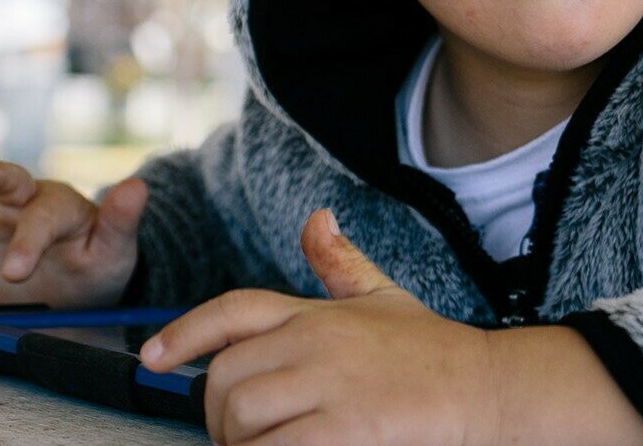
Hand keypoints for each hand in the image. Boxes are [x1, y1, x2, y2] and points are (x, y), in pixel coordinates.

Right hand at [0, 138, 146, 308]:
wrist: (72, 290)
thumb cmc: (97, 265)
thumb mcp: (115, 250)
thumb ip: (122, 221)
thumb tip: (140, 186)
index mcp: (63, 205)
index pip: (44, 217)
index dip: (29, 241)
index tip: (16, 272)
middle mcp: (26, 198)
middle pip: (10, 181)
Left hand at [137, 209, 498, 445]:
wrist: (489, 387)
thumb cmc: (434, 352)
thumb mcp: (384, 296)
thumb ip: (341, 264)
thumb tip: (317, 220)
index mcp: (316, 312)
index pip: (233, 311)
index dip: (183, 333)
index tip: (153, 358)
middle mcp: (314, 342)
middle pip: (226, 377)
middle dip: (217, 416)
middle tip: (236, 437)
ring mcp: (327, 385)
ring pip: (239, 415)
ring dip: (236, 444)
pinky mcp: (343, 429)